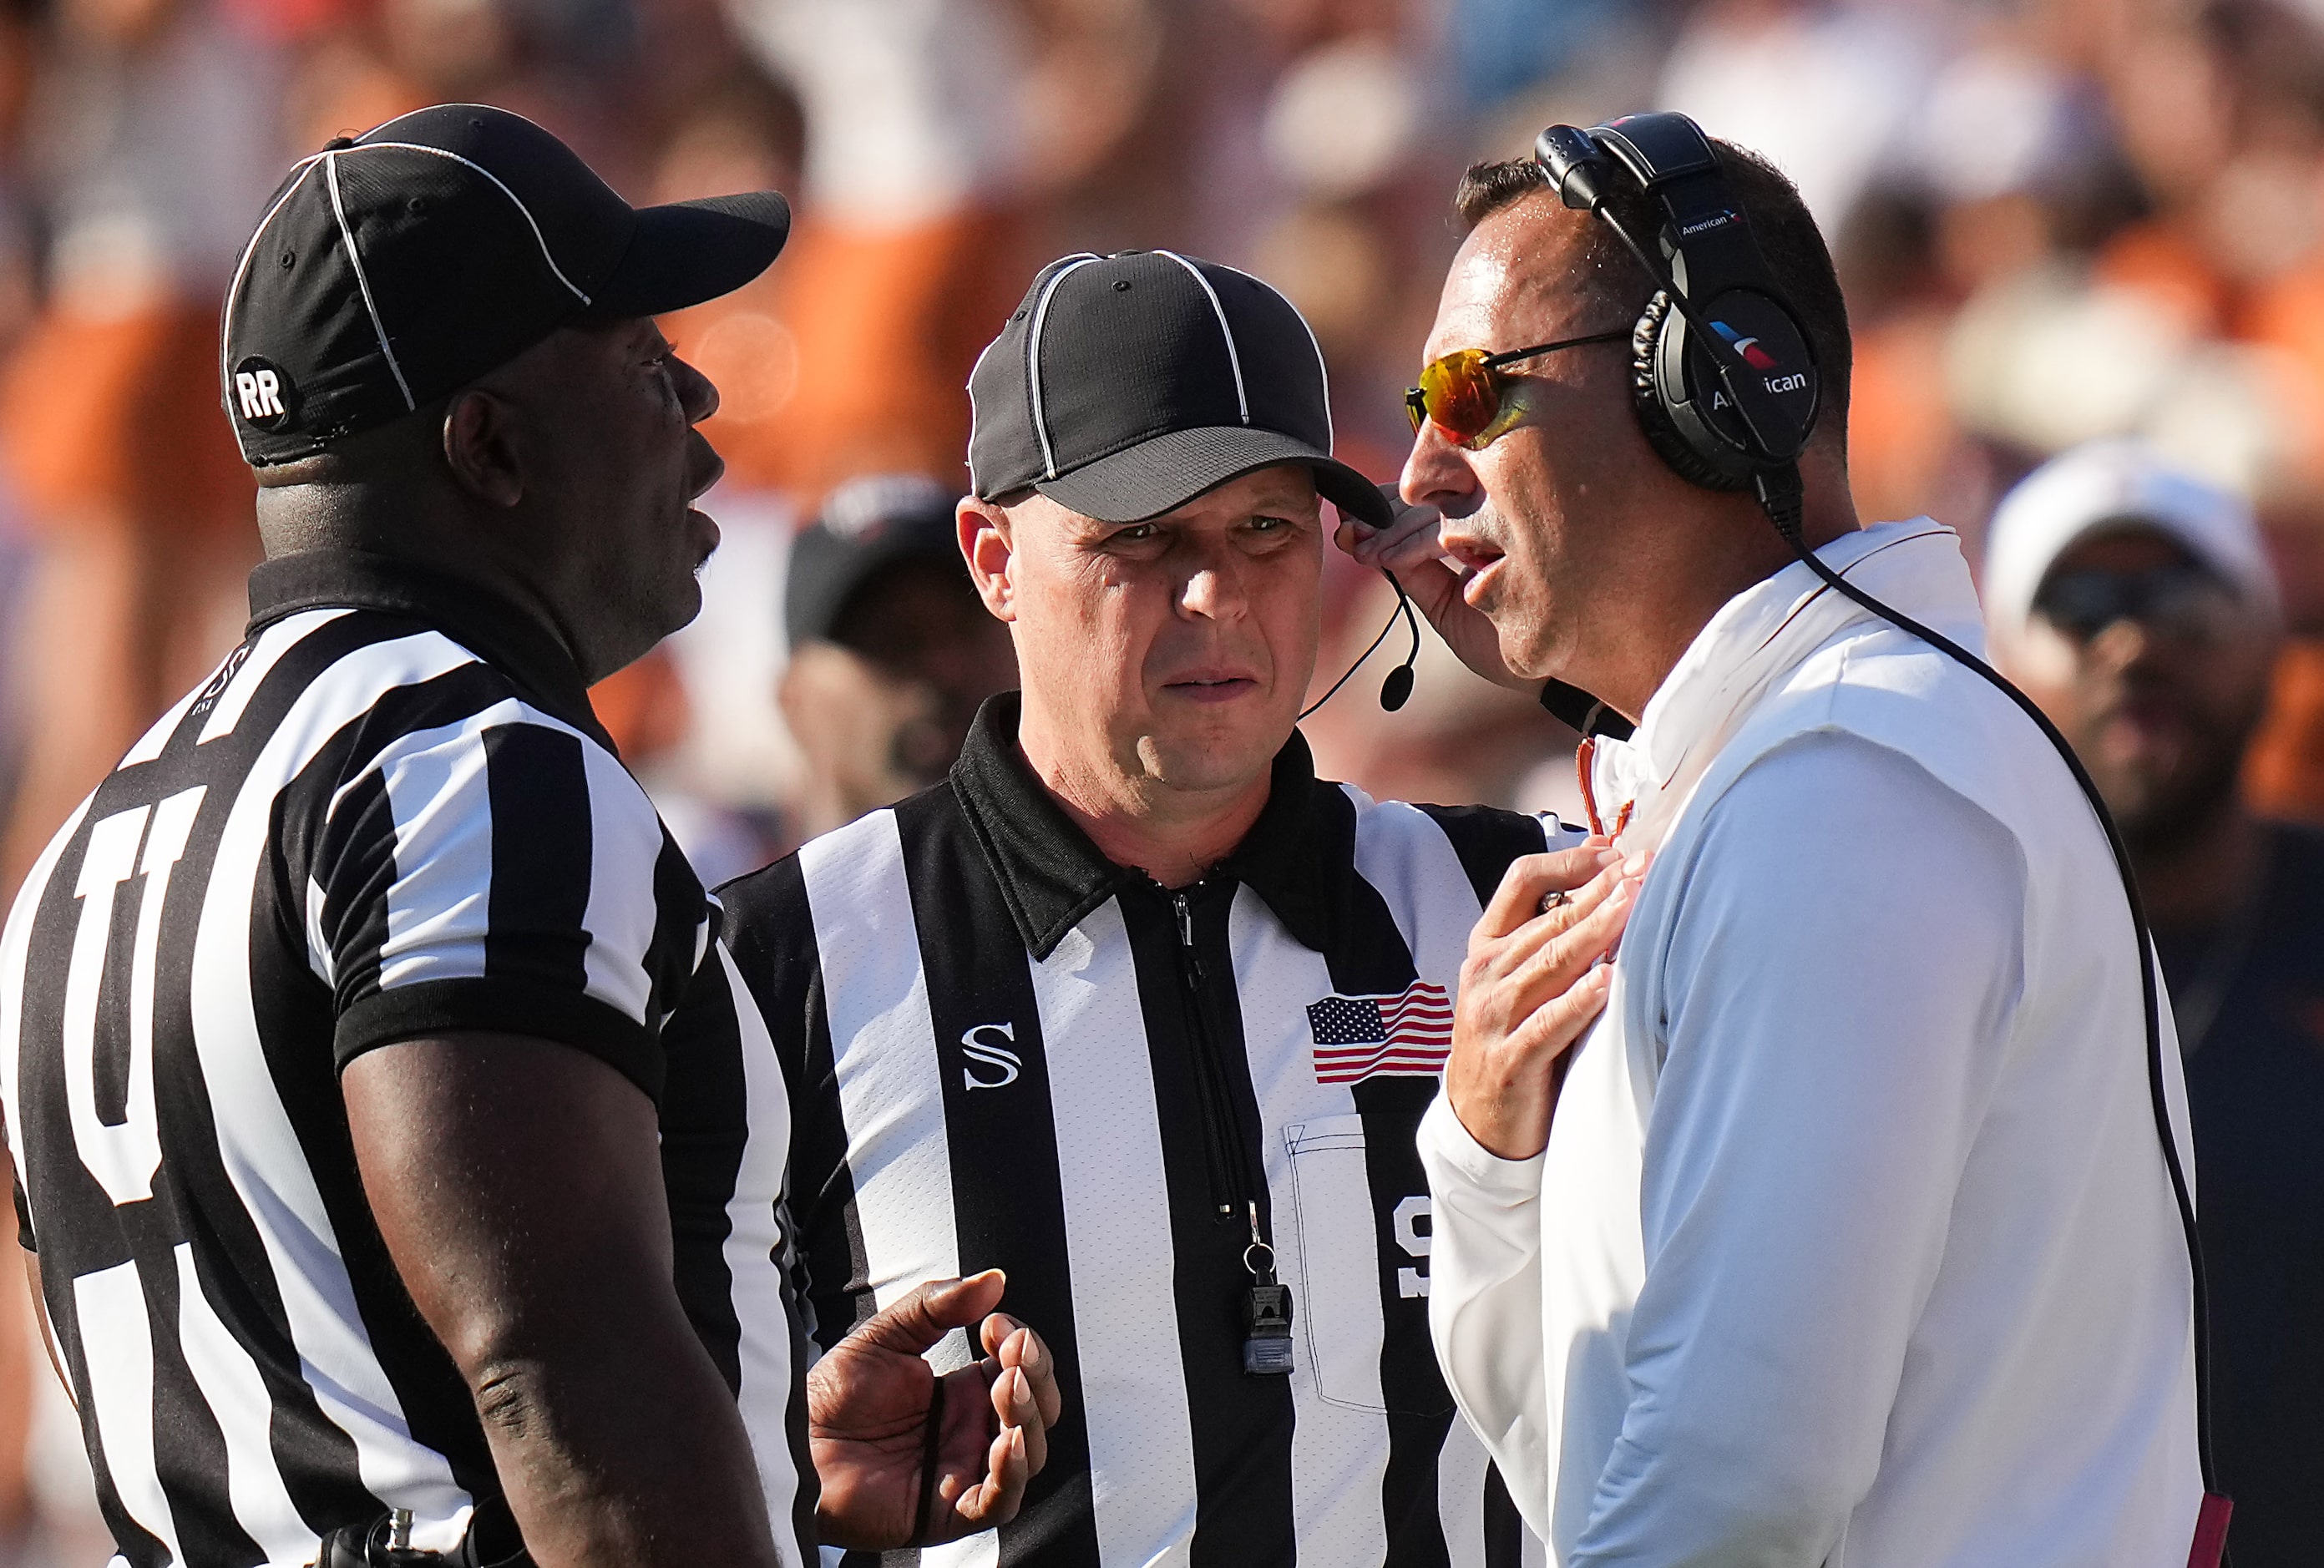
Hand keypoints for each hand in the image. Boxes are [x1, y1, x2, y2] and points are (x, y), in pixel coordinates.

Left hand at [809, 1271, 1063, 1549]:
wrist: (792, 1443)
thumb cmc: (829, 1398)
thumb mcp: (886, 1335)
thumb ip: (937, 1305)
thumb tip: (991, 1280)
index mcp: (962, 1393)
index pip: (1021, 1369)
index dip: (1022, 1345)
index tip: (998, 1323)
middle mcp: (969, 1432)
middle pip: (1036, 1410)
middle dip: (1035, 1376)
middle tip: (1014, 1353)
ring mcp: (962, 1470)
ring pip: (1028, 1454)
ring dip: (1028, 1417)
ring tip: (1006, 1386)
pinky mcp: (948, 1510)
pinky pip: (1000, 1502)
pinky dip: (1012, 1473)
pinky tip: (1006, 1441)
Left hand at [1335, 483, 1533, 691]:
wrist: (1545, 673)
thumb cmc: (1500, 639)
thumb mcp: (1444, 605)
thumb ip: (1412, 572)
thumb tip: (1362, 534)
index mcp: (1484, 522)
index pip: (1428, 499)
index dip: (1384, 505)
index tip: (1348, 518)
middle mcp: (1498, 514)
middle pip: (1428, 498)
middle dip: (1380, 518)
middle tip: (1347, 533)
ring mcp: (1507, 520)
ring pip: (1434, 512)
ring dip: (1390, 534)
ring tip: (1363, 554)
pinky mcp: (1512, 535)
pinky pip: (1448, 530)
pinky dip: (1411, 546)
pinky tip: (1387, 561)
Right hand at [1449, 841, 1644, 1158]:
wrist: (1477, 1120)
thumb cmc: (1512, 1040)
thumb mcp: (1520, 982)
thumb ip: (1552, 939)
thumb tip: (1609, 885)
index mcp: (1487, 947)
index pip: (1522, 882)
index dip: (1569, 862)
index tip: (1615, 852)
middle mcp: (1485, 974)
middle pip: (1547, 919)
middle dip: (1599, 891)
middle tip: (1643, 867)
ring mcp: (1493, 1017)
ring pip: (1550, 963)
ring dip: (1595, 932)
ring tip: (1633, 906)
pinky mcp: (1509, 1060)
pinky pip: (1547, 1023)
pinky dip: (1578, 1001)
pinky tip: (1606, 981)